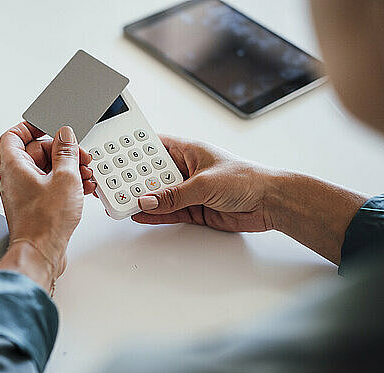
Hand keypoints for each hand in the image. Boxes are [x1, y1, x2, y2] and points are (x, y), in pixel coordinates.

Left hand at [0, 122, 94, 290]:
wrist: (41, 253)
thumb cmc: (44, 222)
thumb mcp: (65, 178)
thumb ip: (66, 152)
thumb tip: (65, 136)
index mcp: (14, 165)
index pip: (13, 134)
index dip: (30, 126)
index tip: (48, 125)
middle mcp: (15, 178)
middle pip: (36, 152)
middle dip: (61, 152)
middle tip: (80, 156)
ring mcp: (24, 193)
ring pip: (46, 170)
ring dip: (68, 169)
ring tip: (85, 174)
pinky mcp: (35, 206)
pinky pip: (50, 186)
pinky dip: (66, 184)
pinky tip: (83, 189)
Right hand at [132, 135, 367, 264]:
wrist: (272, 203)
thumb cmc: (248, 179)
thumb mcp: (204, 184)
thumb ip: (174, 195)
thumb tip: (148, 200)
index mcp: (188, 150)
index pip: (154, 147)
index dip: (134, 151)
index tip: (114, 156)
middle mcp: (187, 169)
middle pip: (152, 174)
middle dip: (133, 180)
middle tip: (112, 185)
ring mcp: (189, 190)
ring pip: (159, 195)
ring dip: (142, 199)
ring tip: (120, 202)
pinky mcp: (194, 209)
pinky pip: (168, 212)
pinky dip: (154, 214)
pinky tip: (140, 214)